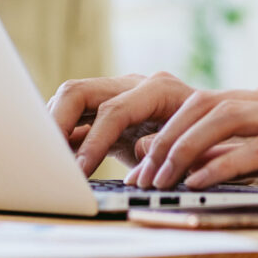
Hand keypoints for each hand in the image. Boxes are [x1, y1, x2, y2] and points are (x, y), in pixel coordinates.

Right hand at [49, 71, 198, 174]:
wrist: (214, 126)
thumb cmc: (208, 137)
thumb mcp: (194, 145)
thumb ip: (165, 148)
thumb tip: (140, 153)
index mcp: (158, 90)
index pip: (113, 110)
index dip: (93, 141)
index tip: (79, 172)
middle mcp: (132, 85)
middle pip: (78, 92)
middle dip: (55, 123)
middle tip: (44, 158)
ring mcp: (117, 94)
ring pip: (70, 100)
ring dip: (53, 127)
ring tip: (44, 159)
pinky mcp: (107, 111)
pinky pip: (75, 117)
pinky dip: (62, 135)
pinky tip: (56, 158)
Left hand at [123, 82, 257, 194]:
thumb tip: (224, 168)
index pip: (208, 103)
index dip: (170, 129)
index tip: (143, 162)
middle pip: (203, 103)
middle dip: (165, 137)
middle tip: (140, 173)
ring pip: (223, 119)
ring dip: (183, 148)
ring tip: (159, 179)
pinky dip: (223, 163)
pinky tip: (201, 182)